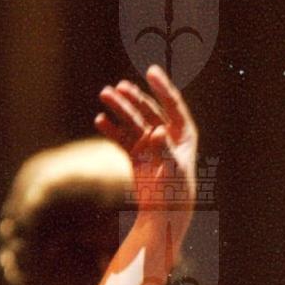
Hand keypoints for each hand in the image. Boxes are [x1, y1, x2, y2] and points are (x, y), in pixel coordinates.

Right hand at [95, 64, 197, 228]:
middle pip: (149, 110)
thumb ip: (165, 148)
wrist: (164, 212)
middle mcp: (166, 135)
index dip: (163, 88)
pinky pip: (122, 137)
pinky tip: (100, 121)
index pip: (173, 105)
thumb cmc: (174, 191)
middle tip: (119, 87)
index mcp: (183, 134)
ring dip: (119, 108)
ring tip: (105, 95)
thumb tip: (158, 130)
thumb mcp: (172, 169)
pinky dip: (111, 129)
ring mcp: (150, 143)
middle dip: (134, 98)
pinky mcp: (136, 153)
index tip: (151, 71)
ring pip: (132, 120)